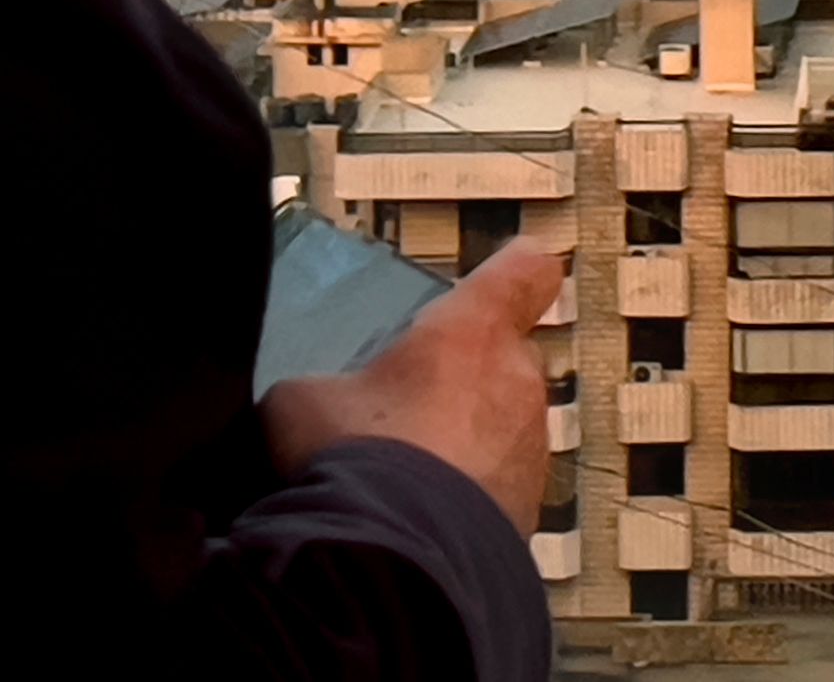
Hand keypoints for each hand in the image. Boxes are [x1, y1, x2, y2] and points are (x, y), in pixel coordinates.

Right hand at [262, 237, 562, 531]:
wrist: (398, 564)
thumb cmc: (358, 461)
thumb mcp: (303, 402)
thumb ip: (325, 386)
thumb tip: (314, 404)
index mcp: (471, 330)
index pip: (524, 270)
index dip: (513, 272)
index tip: (504, 276)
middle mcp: (516, 381)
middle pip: (511, 355)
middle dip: (470, 374)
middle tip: (415, 400)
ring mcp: (530, 450)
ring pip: (509, 425)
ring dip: (472, 438)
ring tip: (411, 468)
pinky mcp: (528, 511)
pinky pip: (502, 486)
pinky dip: (472, 494)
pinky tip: (422, 515)